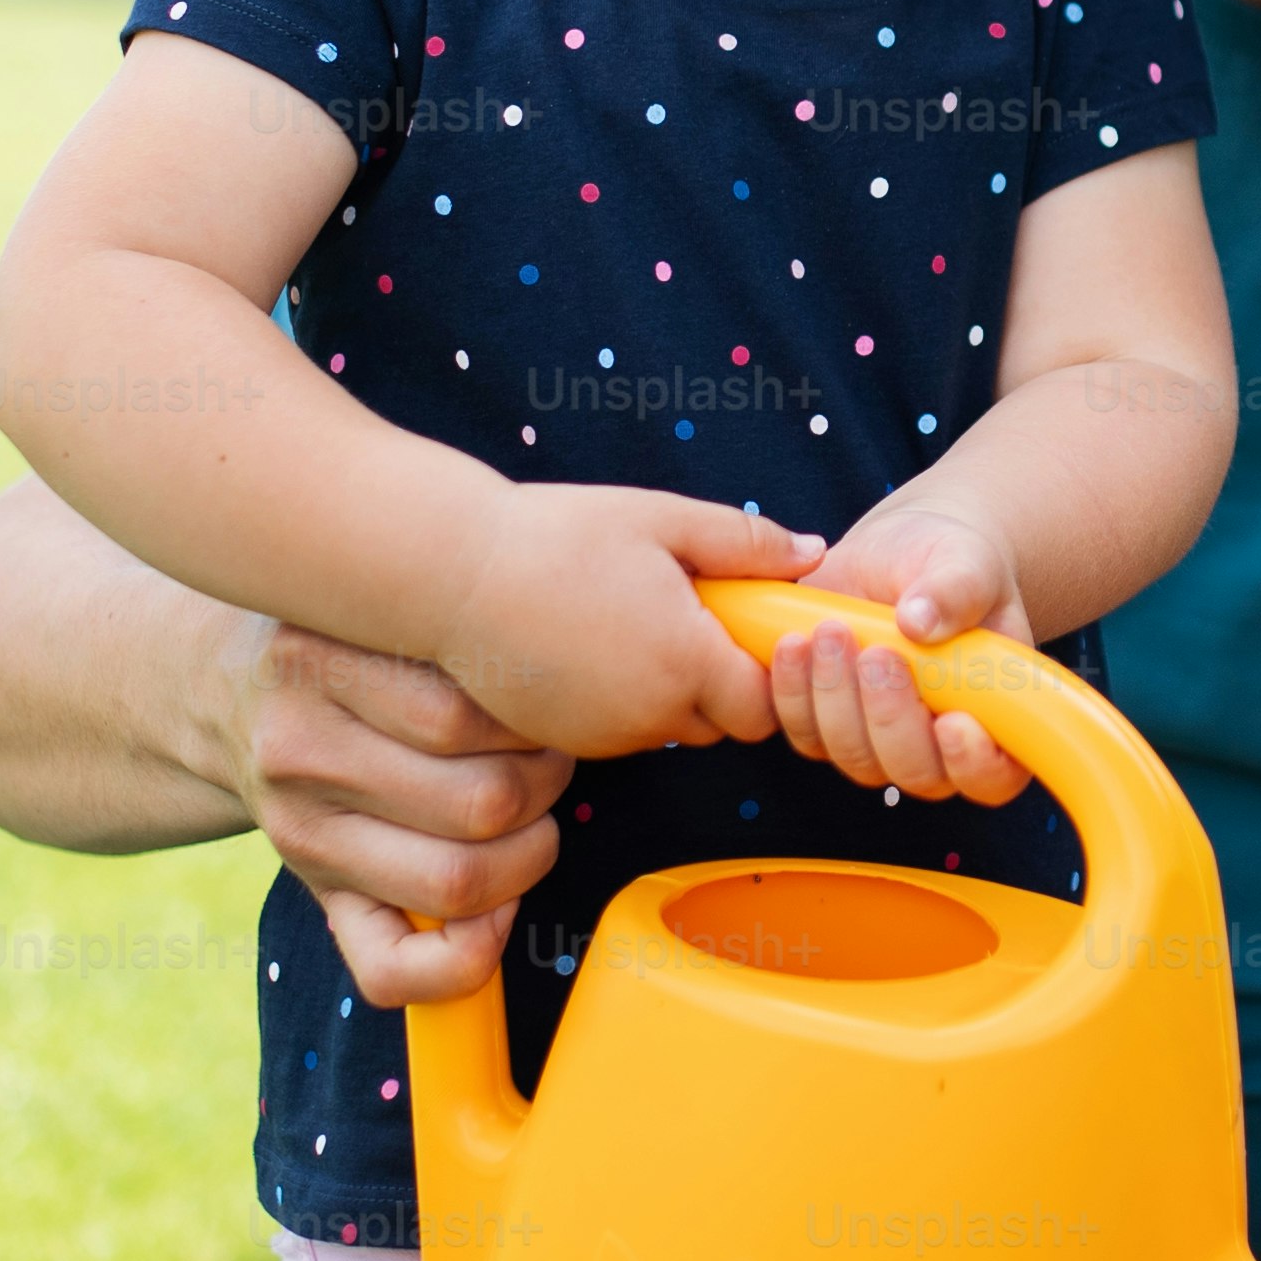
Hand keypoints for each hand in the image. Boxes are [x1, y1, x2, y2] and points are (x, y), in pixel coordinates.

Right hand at [211, 617, 569, 1007]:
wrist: (230, 697)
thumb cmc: (347, 649)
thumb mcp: (378, 611)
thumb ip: (454, 629)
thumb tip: (573, 690)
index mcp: (315, 662)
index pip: (468, 714)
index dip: (539, 720)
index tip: (547, 705)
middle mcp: (298, 752)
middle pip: (482, 801)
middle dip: (547, 786)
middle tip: (547, 759)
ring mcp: (301, 836)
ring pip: (460, 880)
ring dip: (529, 855)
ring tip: (529, 815)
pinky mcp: (315, 897)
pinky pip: (394, 970)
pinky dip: (469, 956)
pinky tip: (494, 908)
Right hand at [426, 486, 815, 774]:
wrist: (449, 574)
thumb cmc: (555, 538)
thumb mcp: (662, 519)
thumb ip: (746, 543)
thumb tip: (810, 555)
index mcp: (686, 663)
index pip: (765, 704)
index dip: (765, 668)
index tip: (745, 625)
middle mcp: (649, 716)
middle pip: (721, 723)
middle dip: (721, 680)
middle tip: (688, 613)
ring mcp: (603, 736)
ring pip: (669, 729)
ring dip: (672, 691)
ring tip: (634, 621)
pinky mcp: (563, 741)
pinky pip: (619, 733)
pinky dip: (624, 701)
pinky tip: (595, 645)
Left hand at [774, 503, 1032, 804]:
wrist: (899, 556)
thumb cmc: (951, 567)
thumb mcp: (967, 564)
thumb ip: (955, 592)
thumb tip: (920, 621)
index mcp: (994, 719)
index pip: (994, 774)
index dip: (975, 764)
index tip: (953, 722)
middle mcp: (937, 745)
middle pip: (914, 772)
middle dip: (891, 717)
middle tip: (877, 655)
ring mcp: (876, 740)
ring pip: (852, 754)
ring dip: (836, 697)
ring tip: (832, 629)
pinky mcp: (823, 723)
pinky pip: (801, 730)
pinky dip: (792, 691)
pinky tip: (794, 643)